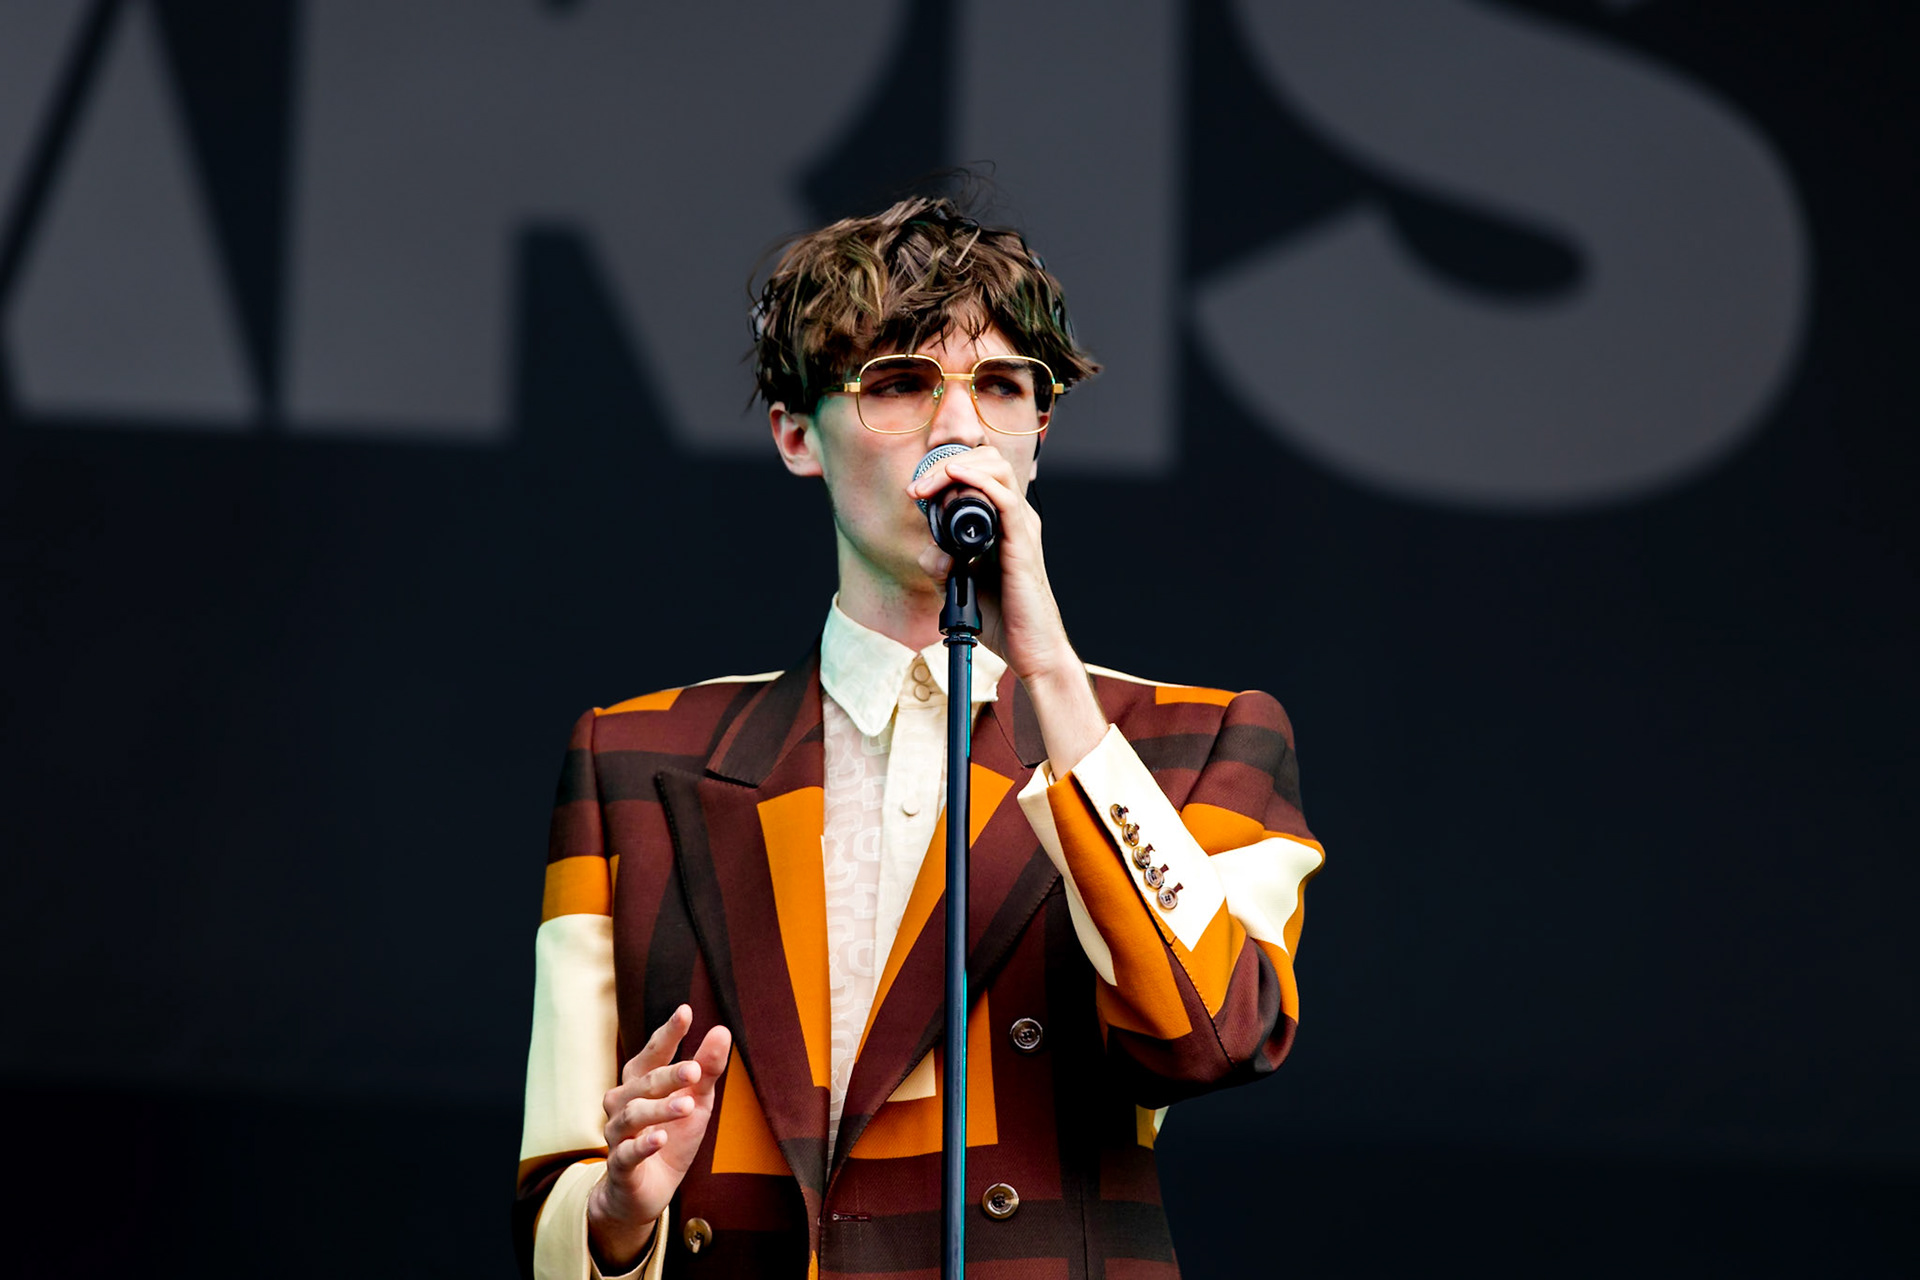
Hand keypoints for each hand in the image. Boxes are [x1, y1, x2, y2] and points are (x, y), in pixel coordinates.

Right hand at [586, 1005, 731, 1270]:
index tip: (685, 1012)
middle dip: (669, 1075)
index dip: (668, 1034)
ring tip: (687, 1105)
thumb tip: (722, 1030)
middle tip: (695, 1071)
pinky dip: (643, 1145)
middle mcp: (623, 1104)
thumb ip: (707, 1069)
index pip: (652, 1054)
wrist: (646, 1191)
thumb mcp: (696, 1102)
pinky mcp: (621, 1167)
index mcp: (640, 1083)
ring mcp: (619, 1135)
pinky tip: (660, 1139)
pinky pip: (626, 1154)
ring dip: (660, 1109)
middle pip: (644, 1083)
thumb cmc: (671, 1138)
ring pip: (634, 1115)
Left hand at [905, 445, 1071, 683]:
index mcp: (1002, 523)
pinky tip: (954, 477)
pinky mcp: (1023, 542)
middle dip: (946, 463)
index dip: (945, 472)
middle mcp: (1015, 518)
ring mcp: (1021, 527)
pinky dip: (977, 479)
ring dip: (956, 468)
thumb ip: (939, 566)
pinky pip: (1004, 497)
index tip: (915, 492)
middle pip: (988, 460)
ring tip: (928, 486)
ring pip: (996, 468)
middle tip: (917, 488)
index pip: (979, 473)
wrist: (1030, 649)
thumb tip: (929, 550)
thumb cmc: (1002, 619)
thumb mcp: (958, 586)